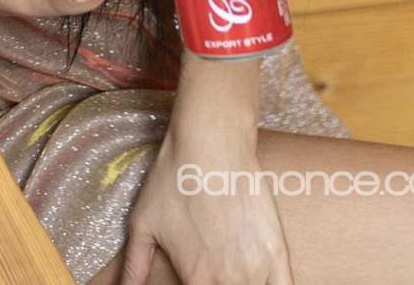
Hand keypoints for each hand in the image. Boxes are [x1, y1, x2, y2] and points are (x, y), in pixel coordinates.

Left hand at [121, 125, 293, 284]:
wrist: (211, 142)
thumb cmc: (173, 178)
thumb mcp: (142, 223)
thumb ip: (134, 267)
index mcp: (195, 280)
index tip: (195, 277)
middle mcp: (227, 282)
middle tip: (213, 270)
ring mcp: (256, 269)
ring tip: (233, 271)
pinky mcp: (278, 252)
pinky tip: (263, 282)